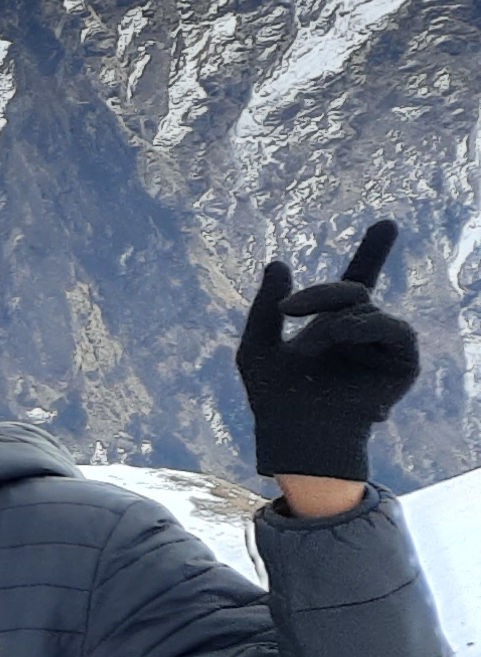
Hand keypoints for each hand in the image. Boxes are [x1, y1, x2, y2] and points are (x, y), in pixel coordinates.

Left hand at [238, 218, 418, 491]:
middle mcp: (359, 331)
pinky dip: (367, 329)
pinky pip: (395, 330)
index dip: (372, 252)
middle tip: (288, 311)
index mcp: (330, 324)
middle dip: (322, 294)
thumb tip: (278, 262)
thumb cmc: (273, 397)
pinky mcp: (401, 364)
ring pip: (369, 309)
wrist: (295, 433)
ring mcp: (381, 347)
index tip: (386, 222)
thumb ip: (264, 306)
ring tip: (318, 340)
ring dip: (338, 319)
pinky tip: (342, 337)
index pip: (356, 280)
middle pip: (353, 289)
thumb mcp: (256, 347)